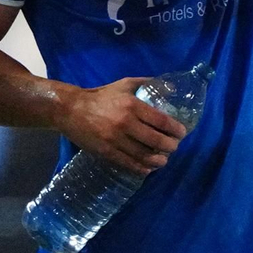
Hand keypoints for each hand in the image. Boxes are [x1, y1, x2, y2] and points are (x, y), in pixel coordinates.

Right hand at [57, 78, 188, 174]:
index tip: (182, 133)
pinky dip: (142, 168)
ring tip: (163, 160)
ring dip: (159, 161)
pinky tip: (149, 168)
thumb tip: (171, 88)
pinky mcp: (106, 152)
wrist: (70, 110)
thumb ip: (147, 84)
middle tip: (174, 147)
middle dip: (171, 146)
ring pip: (144, 156)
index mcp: (132, 105)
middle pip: (157, 141)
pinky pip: (129, 164)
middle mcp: (126, 123)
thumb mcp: (124, 84)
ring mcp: (115, 140)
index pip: (162, 121)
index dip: (176, 130)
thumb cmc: (100, 96)